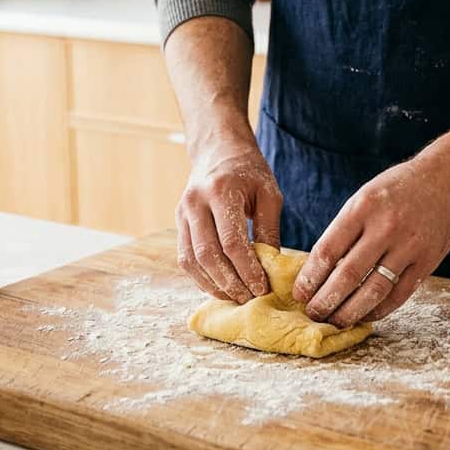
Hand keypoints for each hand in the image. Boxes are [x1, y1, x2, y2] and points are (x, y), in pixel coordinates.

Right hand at [176, 138, 281, 303]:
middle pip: (208, 255)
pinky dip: (201, 277)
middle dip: (230, 282)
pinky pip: (185, 258)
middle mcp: (196, 203)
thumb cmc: (249, 172)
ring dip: (213, 284)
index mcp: (221, 192)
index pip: (232, 241)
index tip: (262, 288)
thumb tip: (271, 269)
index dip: (247, 269)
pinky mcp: (178, 222)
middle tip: (249, 299)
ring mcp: (182, 213)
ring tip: (235, 297)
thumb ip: (268, 230)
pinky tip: (219, 286)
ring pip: (192, 260)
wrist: (218, 150)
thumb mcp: (268, 194)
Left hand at [293, 158, 449, 327]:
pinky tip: (365, 315)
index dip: (310, 278)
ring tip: (335, 321)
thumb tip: (317, 271)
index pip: (327, 250)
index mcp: (362, 208)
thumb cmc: (395, 191)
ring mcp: (409, 246)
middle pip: (348, 275)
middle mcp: (385, 227)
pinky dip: (379, 310)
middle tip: (313, 314)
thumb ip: (343, 231)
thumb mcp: (363, 199)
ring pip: (373, 290)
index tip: (299, 294)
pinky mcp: (427, 262)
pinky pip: (399, 294)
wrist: (444, 182)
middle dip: (325, 300)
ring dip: (350, 311)